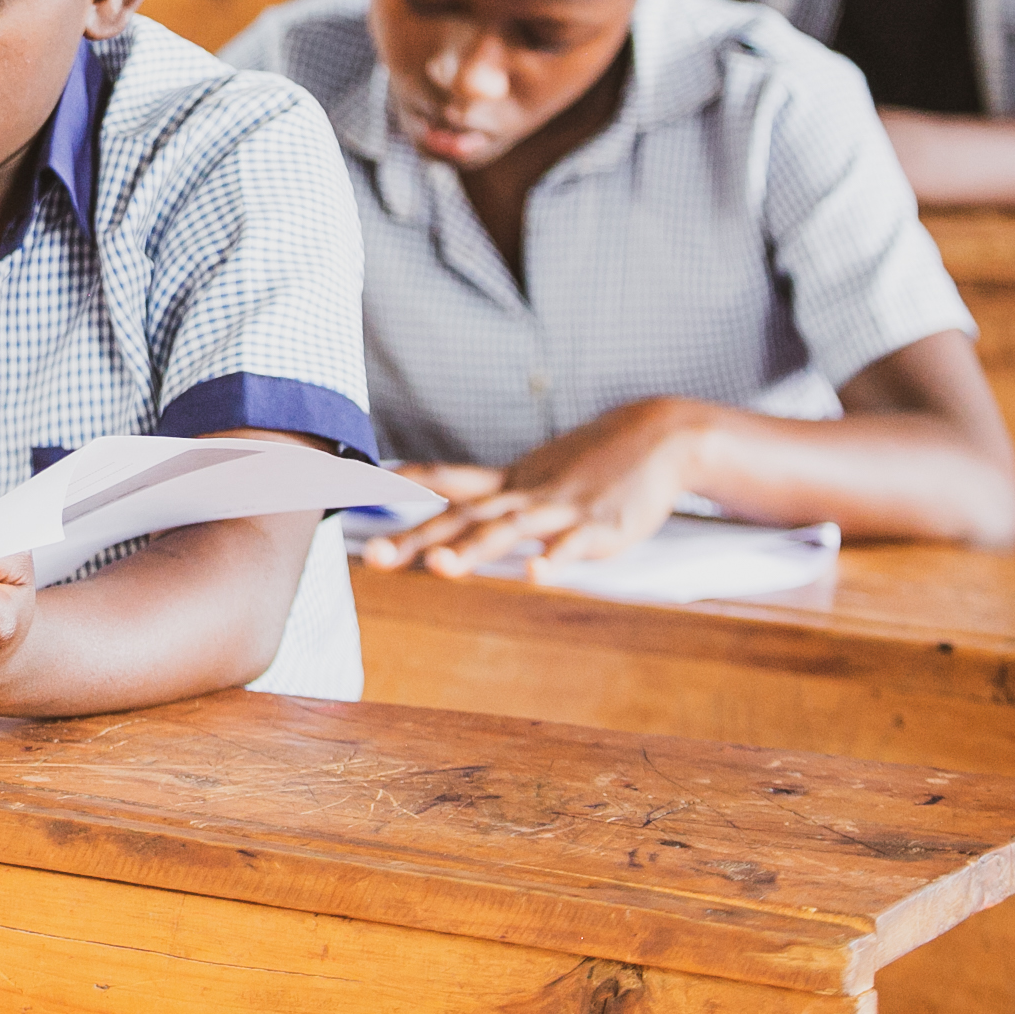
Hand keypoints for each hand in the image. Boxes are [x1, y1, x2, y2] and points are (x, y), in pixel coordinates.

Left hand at [358, 399, 709, 577]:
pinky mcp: (600, 527)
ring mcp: (561, 510)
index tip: (354, 493)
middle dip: (418, 538)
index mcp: (509, 482)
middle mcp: (525, 493)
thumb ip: (491, 491)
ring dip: (474, 549)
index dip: (402, 487)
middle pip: (463, 516)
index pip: (446, 481)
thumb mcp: (534, 472)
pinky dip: (554, 562)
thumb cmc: (590, 462)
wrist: (659, 435)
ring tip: (442, 567)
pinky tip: (536, 578)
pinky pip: (574, 548)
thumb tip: (439, 495)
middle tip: (376, 556)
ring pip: (509, 530)